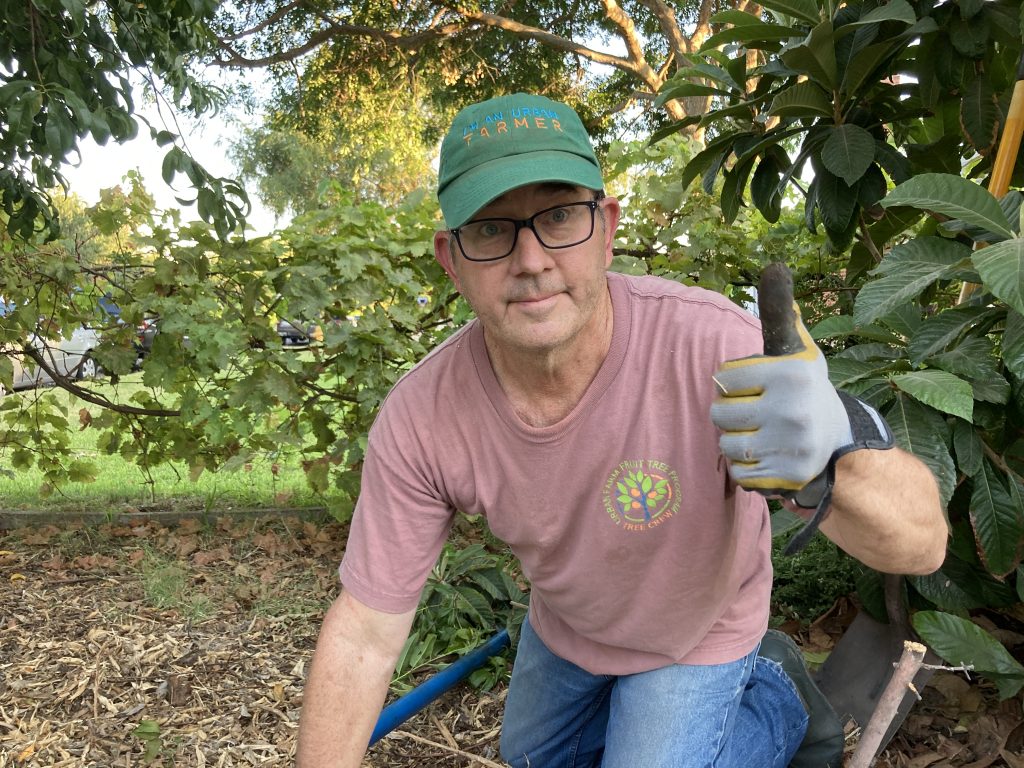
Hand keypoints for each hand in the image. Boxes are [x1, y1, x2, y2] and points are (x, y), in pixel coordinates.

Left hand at [709, 303, 852, 494]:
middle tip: (755, 414)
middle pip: (719, 414)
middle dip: (730, 415)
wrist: (839, 437)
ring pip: (725, 446)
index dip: (732, 385)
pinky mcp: (788, 474)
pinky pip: (738, 473)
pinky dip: (744, 468)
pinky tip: (764, 456)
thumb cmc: (803, 388)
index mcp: (790, 373)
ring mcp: (791, 444)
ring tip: (758, 435)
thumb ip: (779, 315)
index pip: (722, 380)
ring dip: (735, 442)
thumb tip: (774, 266)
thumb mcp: (796, 351)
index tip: (753, 387)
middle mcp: (793, 409)